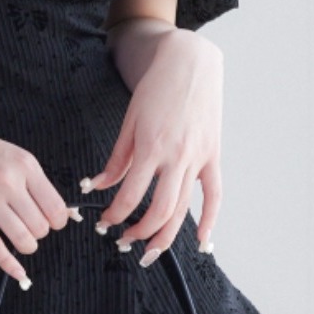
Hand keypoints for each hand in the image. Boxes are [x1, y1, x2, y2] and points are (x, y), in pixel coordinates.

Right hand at [0, 109, 74, 286]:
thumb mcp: (12, 155)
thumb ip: (35, 181)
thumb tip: (62, 211)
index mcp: (26, 165)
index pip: (56, 207)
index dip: (57, 221)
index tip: (50, 222)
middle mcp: (9, 181)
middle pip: (41, 226)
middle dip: (39, 233)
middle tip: (29, 226)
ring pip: (22, 239)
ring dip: (26, 246)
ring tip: (22, 240)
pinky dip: (9, 264)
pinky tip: (18, 273)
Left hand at [85, 29, 222, 259]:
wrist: (191, 62)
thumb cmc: (157, 88)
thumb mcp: (130, 121)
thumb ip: (117, 158)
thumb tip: (98, 185)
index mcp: (151, 146)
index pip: (131, 195)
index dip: (115, 215)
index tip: (105, 222)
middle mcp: (177, 156)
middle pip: (160, 210)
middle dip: (139, 233)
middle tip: (124, 242)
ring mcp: (198, 157)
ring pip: (184, 208)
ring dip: (166, 235)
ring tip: (150, 250)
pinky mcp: (213, 155)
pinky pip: (214, 194)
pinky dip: (210, 220)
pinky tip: (201, 241)